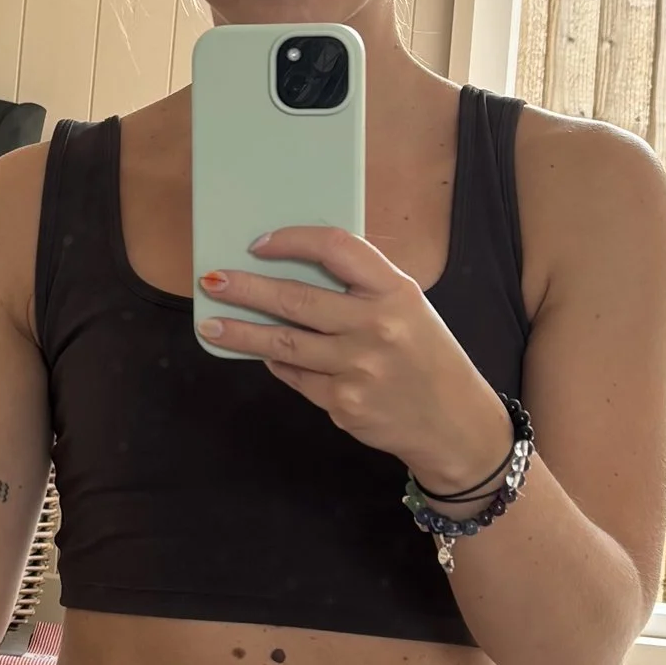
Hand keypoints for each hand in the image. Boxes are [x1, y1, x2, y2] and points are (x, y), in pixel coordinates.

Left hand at [194, 227, 513, 487]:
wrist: (454, 424)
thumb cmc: (426, 357)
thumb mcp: (409, 308)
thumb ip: (362, 288)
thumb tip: (292, 270)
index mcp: (395, 291)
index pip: (336, 248)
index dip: (292, 240)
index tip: (259, 243)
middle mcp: (377, 326)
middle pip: (296, 299)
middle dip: (245, 289)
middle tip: (212, 281)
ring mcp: (357, 367)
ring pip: (282, 343)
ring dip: (240, 332)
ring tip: (210, 325)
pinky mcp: (343, 403)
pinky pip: (295, 376)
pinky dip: (276, 363)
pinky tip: (263, 355)